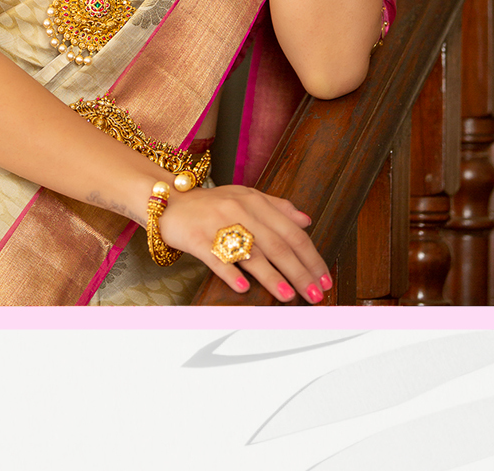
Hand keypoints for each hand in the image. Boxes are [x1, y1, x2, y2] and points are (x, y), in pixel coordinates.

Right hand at [158, 183, 331, 303]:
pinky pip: (217, 258)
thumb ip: (277, 207)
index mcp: (256, 202)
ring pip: (252, 253)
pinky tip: (244, 289)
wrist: (170, 201)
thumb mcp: (245, 196)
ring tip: (289, 296)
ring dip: (272, 277)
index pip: (292, 232)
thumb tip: (307, 221)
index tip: (324, 279)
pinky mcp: (198, 238)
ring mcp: (218, 224)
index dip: (311, 257)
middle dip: (300, 272)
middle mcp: (240, 211)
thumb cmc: (211, 204)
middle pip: (277, 245)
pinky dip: (231, 273)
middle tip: (315, 295)